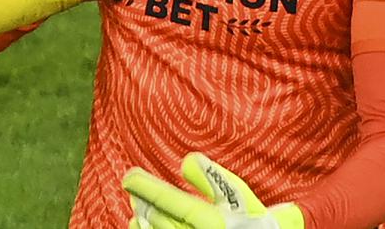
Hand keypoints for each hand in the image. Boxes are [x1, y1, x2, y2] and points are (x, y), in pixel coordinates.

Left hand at [123, 153, 303, 228]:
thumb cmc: (255, 223)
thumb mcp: (240, 198)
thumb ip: (213, 178)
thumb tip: (186, 161)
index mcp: (212, 221)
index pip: (170, 200)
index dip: (146, 187)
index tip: (129, 177)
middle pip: (157, 217)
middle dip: (142, 199)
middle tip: (131, 183)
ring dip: (141, 217)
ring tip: (135, 204)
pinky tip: (139, 224)